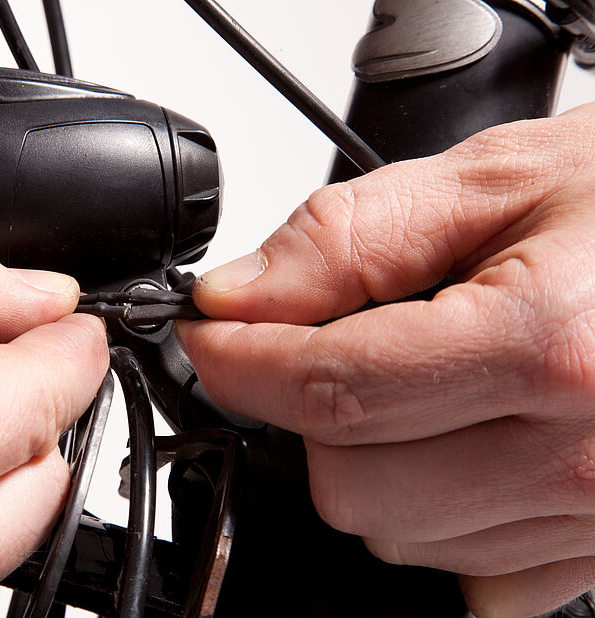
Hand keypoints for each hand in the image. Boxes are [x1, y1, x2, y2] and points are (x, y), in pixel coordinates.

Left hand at [177, 103, 594, 616]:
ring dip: (371, 460)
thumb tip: (239, 294)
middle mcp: (584, 449)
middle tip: (323, 346)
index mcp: (550, 344)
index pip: (330, 387)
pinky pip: (471, 577)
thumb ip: (349, 239)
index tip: (210, 336)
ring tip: (421, 378)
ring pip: (401, 536)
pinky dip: (436, 512)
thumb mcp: (499, 180)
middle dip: (306, 414)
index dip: (240, 363)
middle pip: (352, 484)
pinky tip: (464, 439)